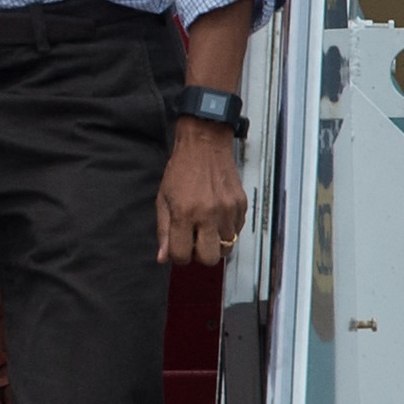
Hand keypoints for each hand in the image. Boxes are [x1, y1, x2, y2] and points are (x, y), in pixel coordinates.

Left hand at [155, 119, 246, 265]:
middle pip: (209, 259)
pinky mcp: (241, 206)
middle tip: (195, 241)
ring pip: (226, 247)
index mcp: (185, 214)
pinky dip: (227, 230)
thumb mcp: (163, 199)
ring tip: (207, 228)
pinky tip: (218, 217)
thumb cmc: (181, 170)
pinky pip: (236, 231)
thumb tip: (163, 257)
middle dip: (200, 255)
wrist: (204, 144)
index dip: (179, 256)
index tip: (179, 248)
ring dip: (215, 243)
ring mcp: (227, 211)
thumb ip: (163, 231)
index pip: (182, 255)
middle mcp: (208, 215)